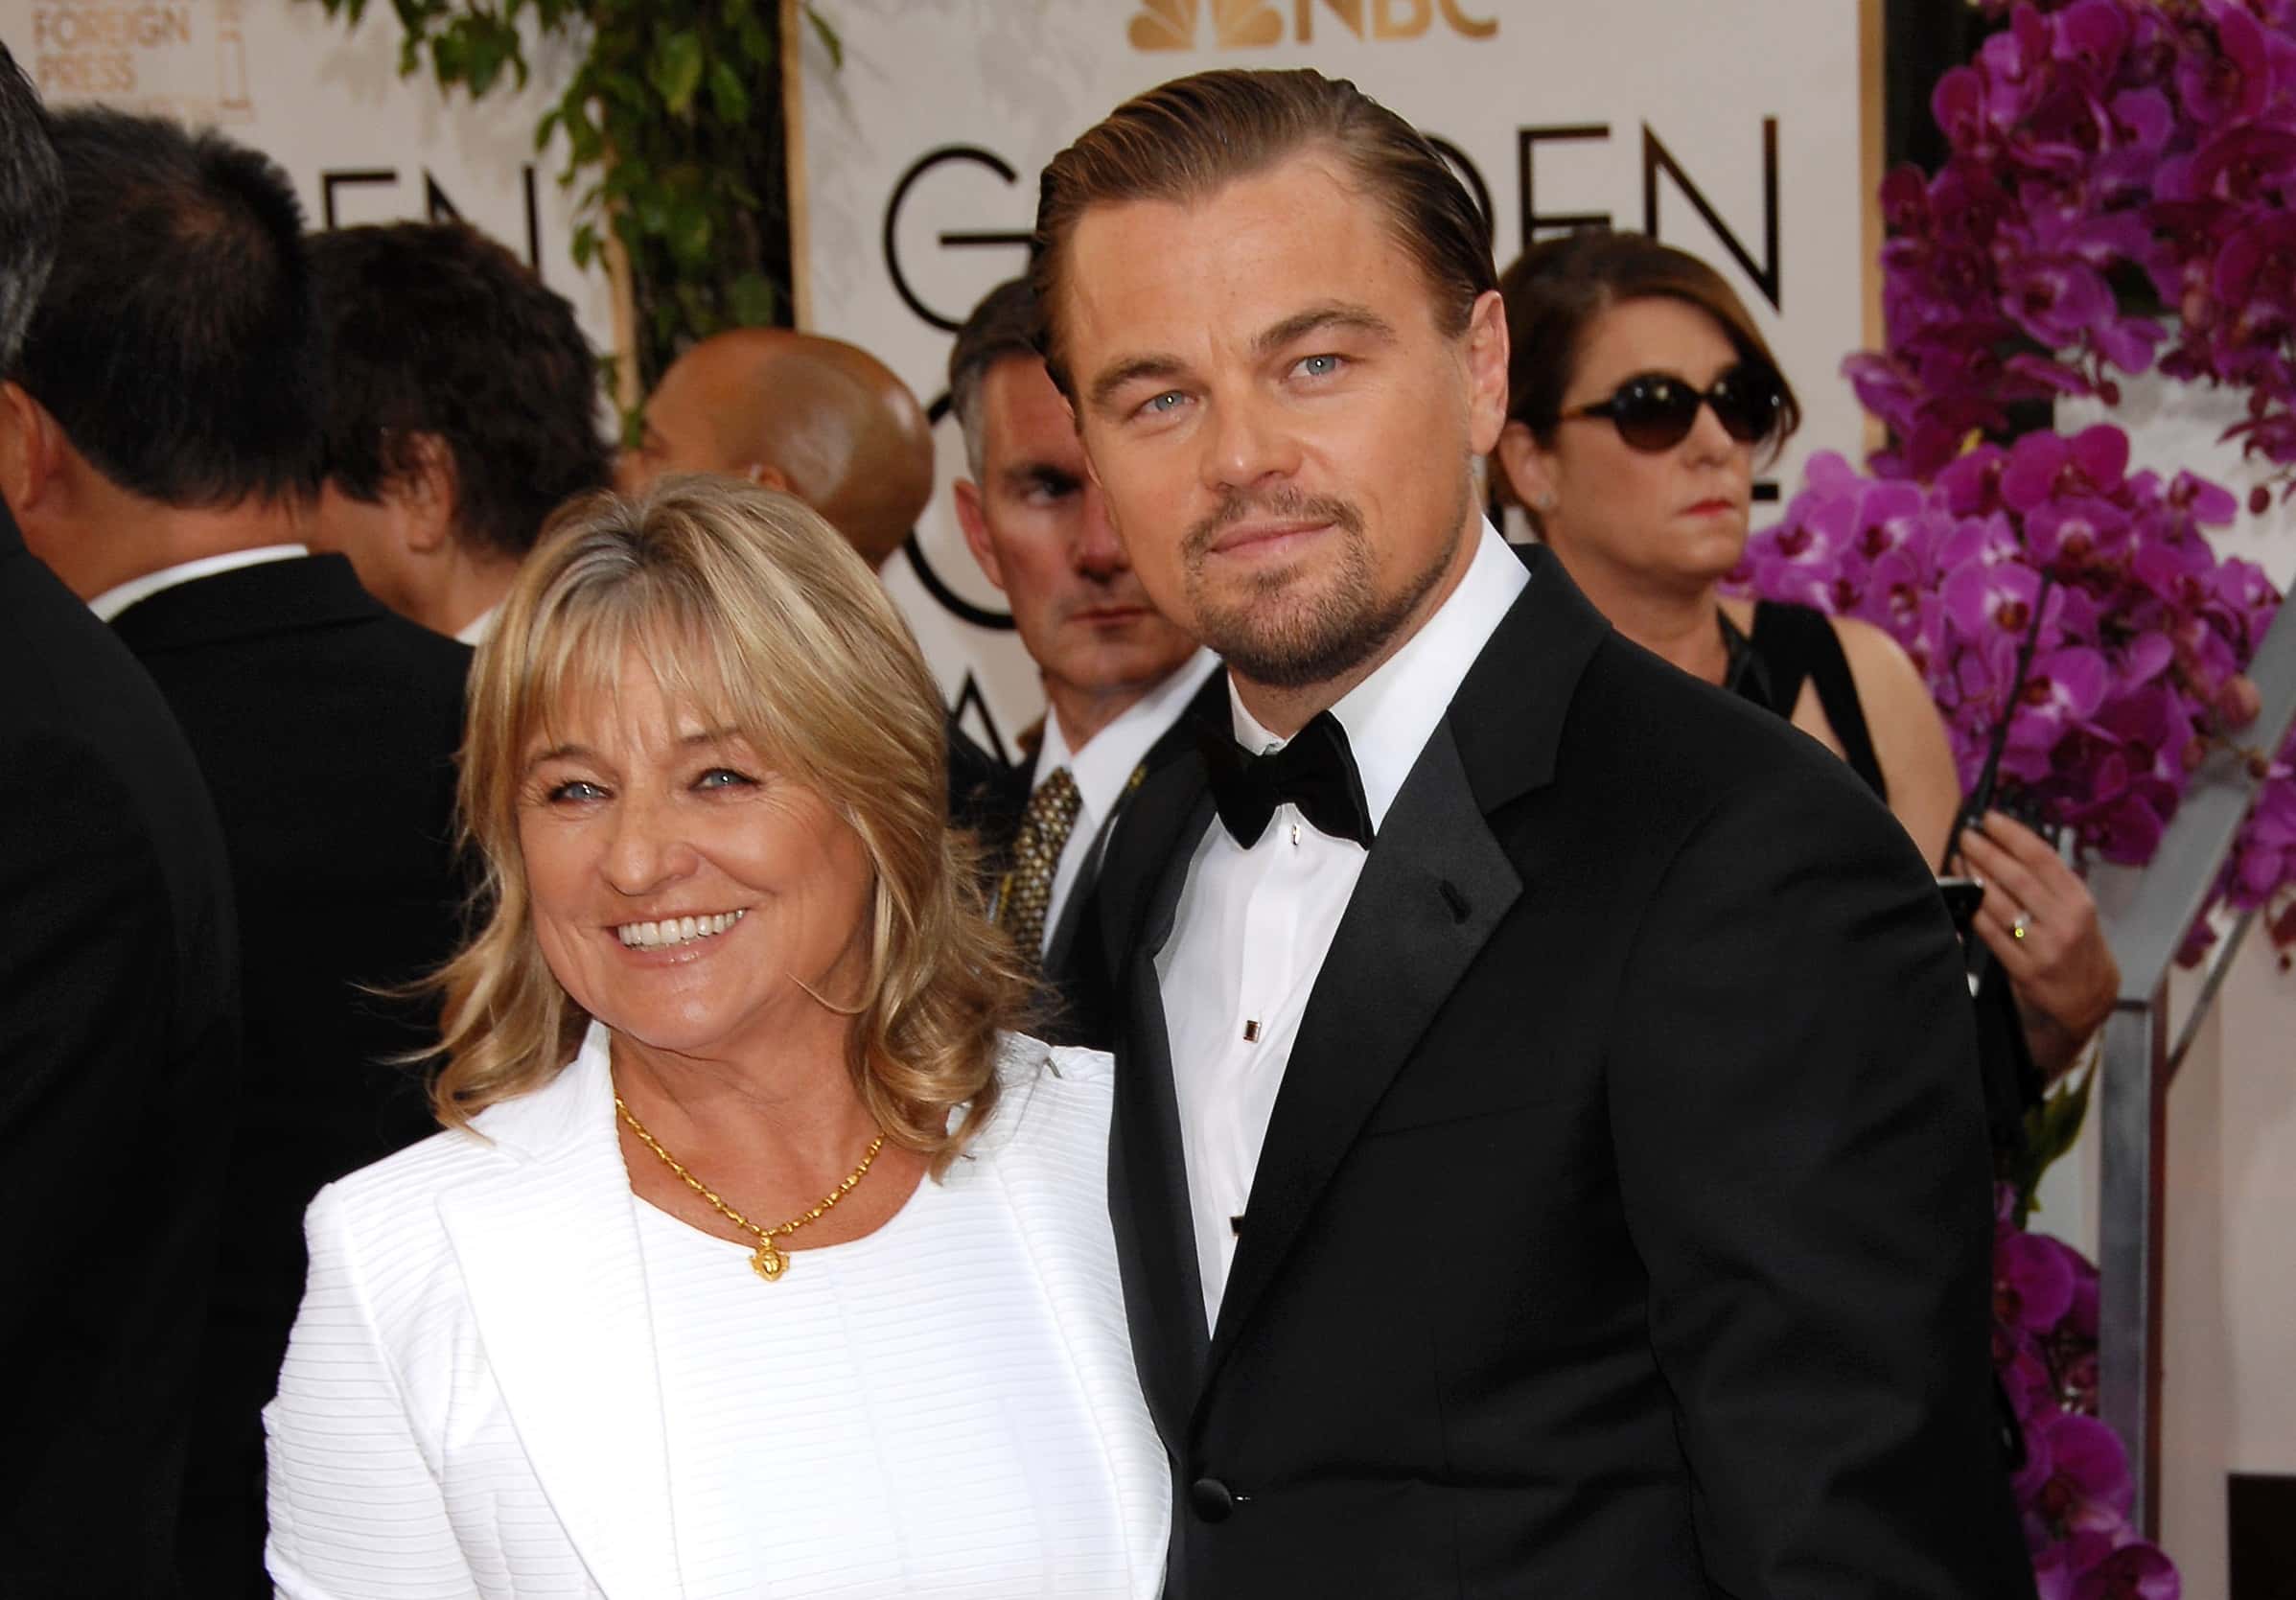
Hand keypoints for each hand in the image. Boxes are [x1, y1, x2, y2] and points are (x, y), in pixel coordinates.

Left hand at [1955, 811, 2119, 1079]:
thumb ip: (2050, 881)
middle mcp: (2064, 921)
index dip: (2013, 834)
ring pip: (1999, 903)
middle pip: (2017, 877)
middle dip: (1986, 851)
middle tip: (1965, 834)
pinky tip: (1961, 894)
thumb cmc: (2078, 944)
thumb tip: (2010, 842)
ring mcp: (2043, 946)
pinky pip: (1990, 933)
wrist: (2088, 997)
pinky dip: (1972, 911)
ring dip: (1973, 876)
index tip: (1989, 817)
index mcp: (2079, 900)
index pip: (2042, 858)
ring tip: (1958, 858)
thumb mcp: (2077, 909)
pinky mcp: (2023, 969)